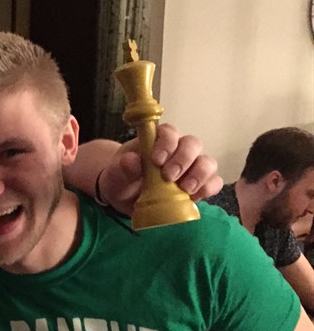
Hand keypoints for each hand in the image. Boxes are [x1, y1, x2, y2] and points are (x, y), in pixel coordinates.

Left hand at [98, 123, 222, 214]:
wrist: (126, 198)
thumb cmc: (122, 179)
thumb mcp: (115, 174)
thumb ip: (123, 167)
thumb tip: (132, 160)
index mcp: (157, 140)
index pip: (169, 132)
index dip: (167, 143)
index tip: (156, 160)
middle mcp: (178, 150)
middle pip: (192, 144)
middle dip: (183, 159)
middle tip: (168, 177)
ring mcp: (191, 167)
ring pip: (207, 162)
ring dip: (199, 174)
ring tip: (184, 189)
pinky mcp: (198, 185)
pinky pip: (213, 182)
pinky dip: (208, 188)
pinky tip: (195, 197)